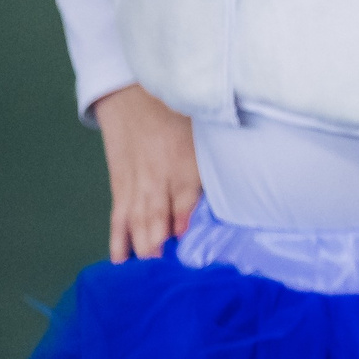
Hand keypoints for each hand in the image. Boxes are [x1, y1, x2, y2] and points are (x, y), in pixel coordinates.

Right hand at [91, 85, 200, 262]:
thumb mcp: (203, 131)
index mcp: (184, 162)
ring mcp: (136, 183)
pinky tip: (121, 258)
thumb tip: (240, 181)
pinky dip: (118, 238)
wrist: (131, 96)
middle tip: (162, 262)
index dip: (185, 217)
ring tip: (147, 262)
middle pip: (157, 213)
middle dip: (159, 238)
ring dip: (142, 241)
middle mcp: (158, 177)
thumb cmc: (177, 115)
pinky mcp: (120, 186)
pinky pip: (119, 216)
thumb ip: (217, 158)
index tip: (187, 237)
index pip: (185, 197)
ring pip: (138, 218)